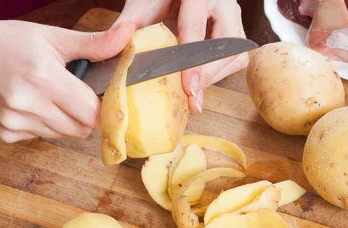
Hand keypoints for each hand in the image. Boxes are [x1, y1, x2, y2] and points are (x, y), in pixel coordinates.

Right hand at [0, 14, 134, 142]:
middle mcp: (27, 102)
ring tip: (45, 97)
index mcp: (44, 75)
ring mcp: (14, 121)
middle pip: (80, 129)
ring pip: (61, 135)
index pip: (91, 112)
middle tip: (71, 96)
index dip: (100, 106)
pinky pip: (38, 138)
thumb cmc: (4, 42)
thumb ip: (94, 44)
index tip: (97, 98)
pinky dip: (39, 126)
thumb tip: (130, 34)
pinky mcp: (4, 135)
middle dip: (83, 116)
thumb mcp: (50, 37)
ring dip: (62, 121)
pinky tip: (25, 105)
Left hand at [113, 0, 247, 112]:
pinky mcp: (235, 31)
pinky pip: (234, 58)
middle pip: (226, 46)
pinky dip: (216, 73)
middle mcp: (223, 2)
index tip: (188, 88)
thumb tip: (112, 56)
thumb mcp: (144, 3)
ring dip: (213, 77)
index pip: (196, 27)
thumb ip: (129, 24)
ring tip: (192, 94)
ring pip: (235, 54)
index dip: (191, 61)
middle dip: (207, 75)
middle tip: (192, 99)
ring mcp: (233, 16)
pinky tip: (198, 81)